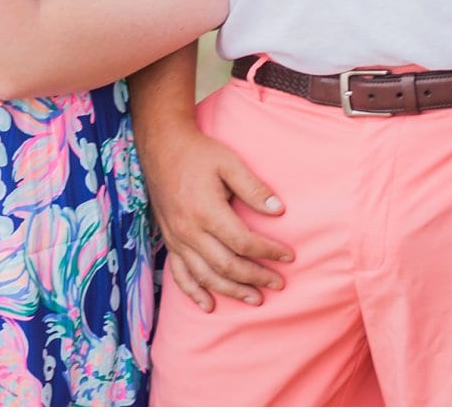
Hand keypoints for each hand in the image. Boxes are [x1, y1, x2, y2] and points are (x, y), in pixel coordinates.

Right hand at [140, 120, 292, 311]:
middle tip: (278, 284)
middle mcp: (189, 230)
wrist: (161, 146)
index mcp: (206, 210)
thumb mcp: (229, 162)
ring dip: (231, 291)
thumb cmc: (198, 153)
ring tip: (255, 299)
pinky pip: (179, 274)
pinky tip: (208, 305)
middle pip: (226, 265)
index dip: (268, 252)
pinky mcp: (169, 239)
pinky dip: (193, 292)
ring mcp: (176, 238)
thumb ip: (254, 188)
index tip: (289, 256)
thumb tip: (279, 211)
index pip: (243, 242)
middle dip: (255, 277)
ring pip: (204, 275)